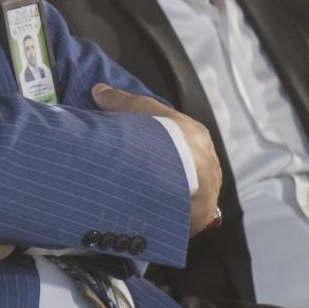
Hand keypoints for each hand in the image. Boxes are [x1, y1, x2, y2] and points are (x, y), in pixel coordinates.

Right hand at [90, 83, 222, 232]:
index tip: (146, 154)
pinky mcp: (202, 214)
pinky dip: (173, 217)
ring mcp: (209, 190)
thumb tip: (99, 89)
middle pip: (190, 169)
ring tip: (148, 203)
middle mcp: (209, 163)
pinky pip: (187, 216)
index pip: (182, 141)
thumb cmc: (156, 133)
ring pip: (191, 193)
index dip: (164, 146)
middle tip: (147, 182)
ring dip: (174, 197)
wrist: (172, 167)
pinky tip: (156, 218)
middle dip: (173, 175)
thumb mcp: (135, 109)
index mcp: (197, 136)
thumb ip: (119, 100)